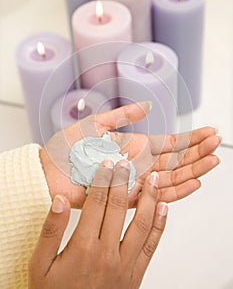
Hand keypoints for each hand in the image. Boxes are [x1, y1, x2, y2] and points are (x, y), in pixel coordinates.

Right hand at [29, 161, 167, 288]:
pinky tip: (163, 208)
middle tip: (127, 163)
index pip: (96, 203)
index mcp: (83, 248)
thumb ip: (50, 231)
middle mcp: (107, 254)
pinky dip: (160, 225)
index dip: (103, 180)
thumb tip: (60, 200)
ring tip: (152, 179)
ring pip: (141, 224)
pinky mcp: (135, 275)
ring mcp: (125, 265)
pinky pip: (151, 246)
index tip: (107, 163)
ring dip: (148, 198)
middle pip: (118, 208)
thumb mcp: (40, 265)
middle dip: (124, 182)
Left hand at [40, 102, 220, 207]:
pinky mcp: (127, 198)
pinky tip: (193, 182)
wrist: (49, 171)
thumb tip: (146, 106)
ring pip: (172, 177)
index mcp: (135, 146)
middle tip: (217, 143)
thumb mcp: (97, 124)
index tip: (208, 132)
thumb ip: (122, 116)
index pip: (169, 143)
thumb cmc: (68, 148)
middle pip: (176, 160)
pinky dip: (176, 190)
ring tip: (213, 160)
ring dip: (193, 169)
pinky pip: (156, 196)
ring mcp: (135, 181)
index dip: (190, 138)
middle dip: (198, 152)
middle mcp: (139, 165)